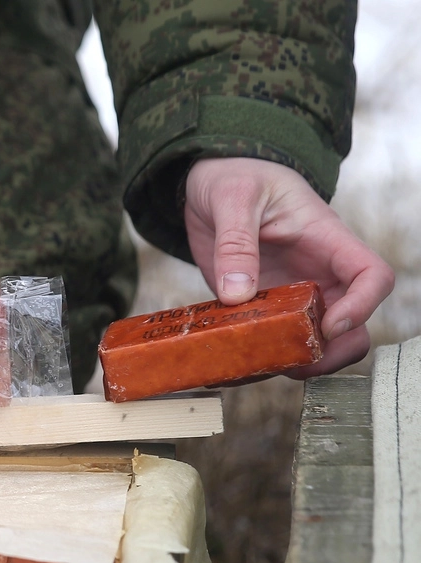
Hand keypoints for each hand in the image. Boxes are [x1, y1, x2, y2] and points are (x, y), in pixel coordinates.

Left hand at [184, 157, 394, 375]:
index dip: (362, 306)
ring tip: (262, 367)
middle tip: (295, 363)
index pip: (372, 276)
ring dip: (298, 360)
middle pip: (353, 323)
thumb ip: (235, 243)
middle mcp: (317, 272)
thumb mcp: (232, 198)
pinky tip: (236, 365)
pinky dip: (260, 357)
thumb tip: (238, 294)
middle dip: (333, 349)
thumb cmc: (234, 177)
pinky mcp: (262, 306)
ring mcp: (292, 293)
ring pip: (316, 339)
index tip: (329, 325)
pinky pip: (273, 339)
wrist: (209, 183)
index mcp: (325, 239)